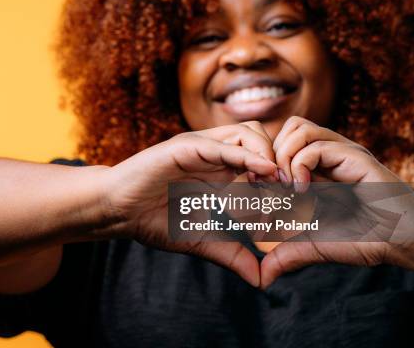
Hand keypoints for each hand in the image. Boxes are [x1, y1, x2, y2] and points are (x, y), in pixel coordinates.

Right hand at [103, 122, 277, 286]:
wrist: (118, 211)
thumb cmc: (152, 221)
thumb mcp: (200, 239)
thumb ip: (231, 254)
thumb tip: (262, 280)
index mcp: (220, 172)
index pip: (263, 162)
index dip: (282, 180)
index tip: (295, 204)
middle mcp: (215, 155)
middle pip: (263, 140)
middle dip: (282, 163)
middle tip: (292, 191)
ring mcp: (201, 147)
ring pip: (249, 133)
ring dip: (268, 155)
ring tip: (276, 182)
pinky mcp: (186, 147)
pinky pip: (223, 144)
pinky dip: (247, 155)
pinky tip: (263, 172)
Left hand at [260, 116, 413, 288]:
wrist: (401, 242)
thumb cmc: (361, 241)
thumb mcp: (312, 247)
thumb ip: (285, 256)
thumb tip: (262, 279)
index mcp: (317, 167)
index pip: (279, 144)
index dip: (262, 165)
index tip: (258, 192)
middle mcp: (328, 154)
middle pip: (286, 129)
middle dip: (269, 156)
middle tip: (269, 187)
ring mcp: (341, 152)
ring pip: (297, 128)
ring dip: (283, 157)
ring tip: (287, 188)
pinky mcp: (354, 156)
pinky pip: (314, 146)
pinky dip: (299, 166)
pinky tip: (302, 191)